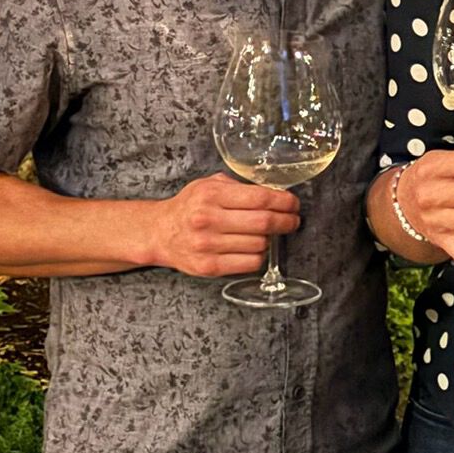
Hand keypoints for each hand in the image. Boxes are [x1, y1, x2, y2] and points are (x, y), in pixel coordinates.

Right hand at [146, 172, 300, 276]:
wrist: (159, 233)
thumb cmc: (189, 207)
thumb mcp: (208, 185)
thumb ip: (238, 187)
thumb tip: (273, 192)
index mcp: (211, 195)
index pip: (260, 198)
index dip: (284, 201)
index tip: (293, 203)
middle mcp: (208, 219)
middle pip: (264, 222)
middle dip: (286, 221)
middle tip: (293, 220)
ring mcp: (208, 245)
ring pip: (260, 244)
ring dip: (270, 239)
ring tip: (266, 234)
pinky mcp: (209, 266)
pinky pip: (250, 263)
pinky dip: (259, 256)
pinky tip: (254, 248)